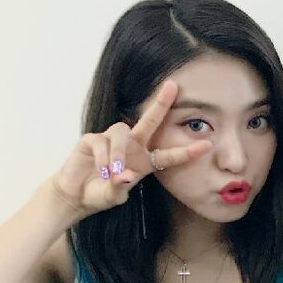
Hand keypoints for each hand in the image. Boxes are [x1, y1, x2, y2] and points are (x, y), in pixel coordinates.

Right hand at [49, 79, 210, 217]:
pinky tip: (101, 171)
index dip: (188, 151)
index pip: (170, 155)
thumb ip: (120, 188)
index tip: (208, 145)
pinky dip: (103, 158)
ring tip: (112, 172)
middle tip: (174, 86)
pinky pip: (101, 141)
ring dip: (118, 153)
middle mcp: (132, 146)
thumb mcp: (113, 196)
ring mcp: (112, 140)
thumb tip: (125, 175)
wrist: (74, 195)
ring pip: (122, 131)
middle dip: (161, 103)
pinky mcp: (92, 139)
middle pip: (150, 120)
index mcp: (145, 161)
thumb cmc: (99, 194)